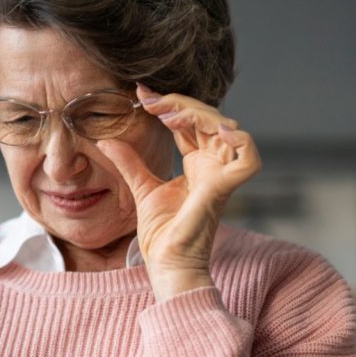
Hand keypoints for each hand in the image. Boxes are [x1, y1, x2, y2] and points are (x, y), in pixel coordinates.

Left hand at [97, 85, 260, 300]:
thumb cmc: (162, 233)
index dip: (170, 105)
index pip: (190, 123)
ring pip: (227, 128)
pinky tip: (215, 128)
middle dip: (179, 104)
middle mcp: (214, 166)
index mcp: (198, 164)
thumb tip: (106, 140)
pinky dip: (239, 139)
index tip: (141, 94)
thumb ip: (129, 162)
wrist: (166, 262)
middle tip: (148, 99)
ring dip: (197, 114)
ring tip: (167, 113)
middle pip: (208, 119)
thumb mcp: (140, 186)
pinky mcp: (225, 188)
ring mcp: (222, 175)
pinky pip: (248, 157)